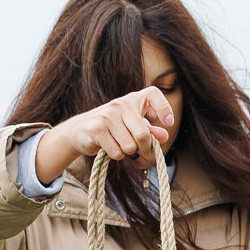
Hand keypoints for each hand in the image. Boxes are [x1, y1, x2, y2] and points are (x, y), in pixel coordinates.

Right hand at [39, 87, 176, 181]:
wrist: (80, 130)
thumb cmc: (113, 129)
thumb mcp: (133, 127)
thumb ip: (150, 131)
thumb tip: (164, 136)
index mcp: (133, 100)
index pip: (153, 94)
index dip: (164, 107)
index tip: (168, 123)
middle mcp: (121, 103)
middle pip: (143, 135)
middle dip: (145, 150)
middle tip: (143, 155)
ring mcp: (108, 115)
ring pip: (130, 146)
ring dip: (128, 153)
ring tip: (121, 147)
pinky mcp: (97, 129)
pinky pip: (117, 152)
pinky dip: (116, 155)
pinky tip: (110, 148)